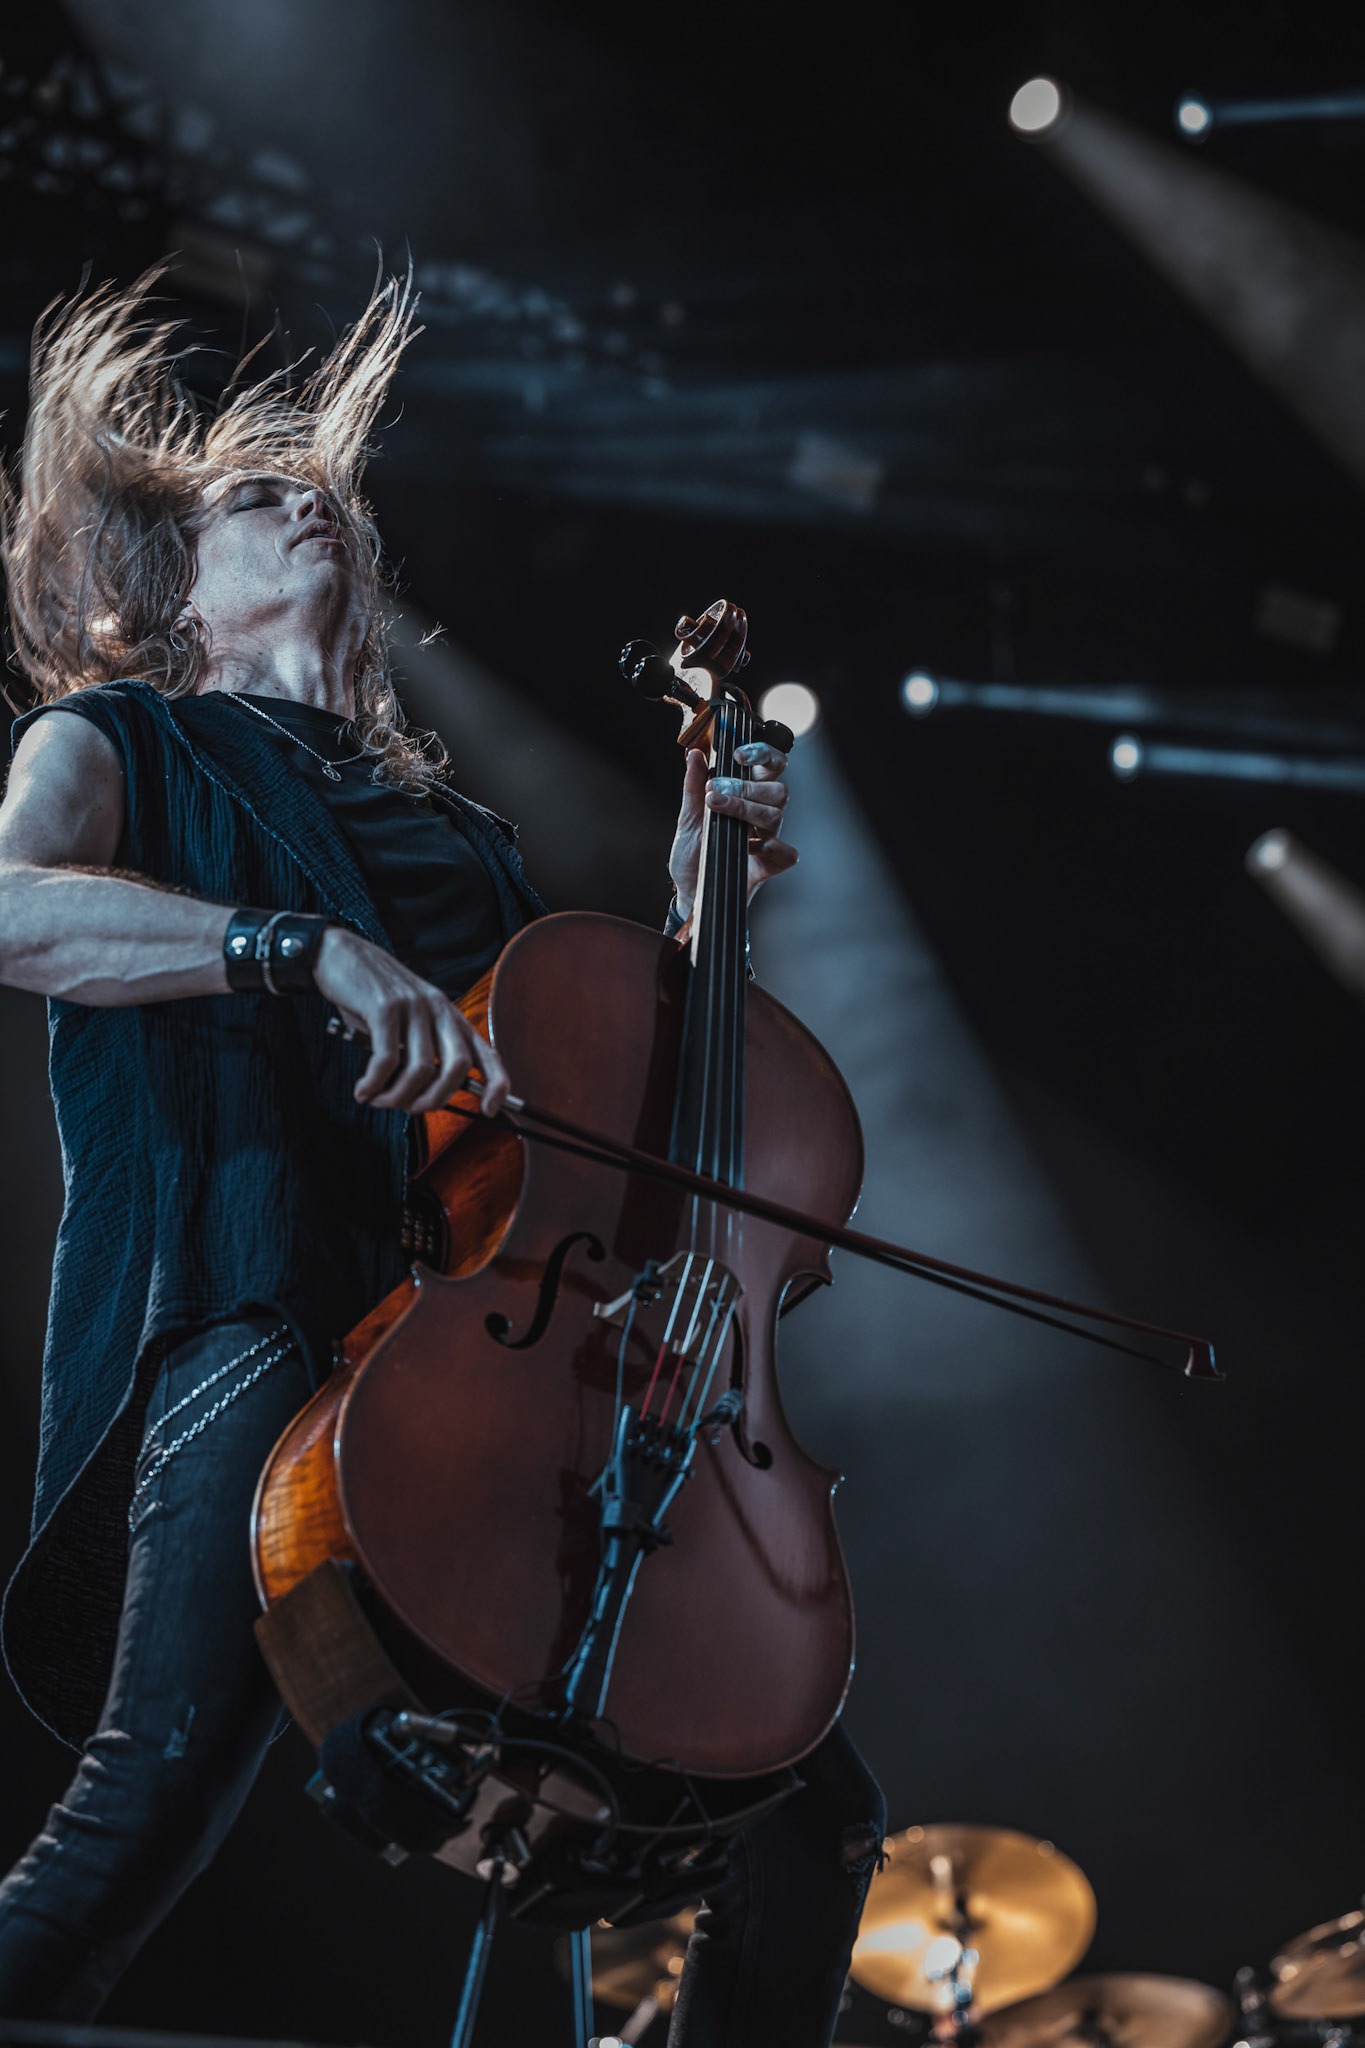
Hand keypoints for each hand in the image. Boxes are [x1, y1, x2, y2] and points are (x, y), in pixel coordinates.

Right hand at [314, 927, 508, 1115]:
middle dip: (436, 1099)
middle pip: (458, 1067)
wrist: (341, 955)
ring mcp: (413, 1007)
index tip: (490, 1110)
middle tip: (409, 1109)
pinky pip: (386, 1060)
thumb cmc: (373, 996)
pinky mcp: (385, 1007)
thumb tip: (421, 1098)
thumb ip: (419, 1053)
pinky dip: (374, 1084)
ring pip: (421, 1069)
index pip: (487, 1053)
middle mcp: (438, 1010)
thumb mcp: (407, 1022)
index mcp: (450, 1017)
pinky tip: (363, 1089)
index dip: (497, 1084)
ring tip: (377, 1099)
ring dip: (397, 1096)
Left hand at [668, 739, 797, 917]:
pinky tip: (749, 847)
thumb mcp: (687, 816)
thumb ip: (693, 786)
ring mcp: (767, 839)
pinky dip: (772, 847)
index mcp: (748, 795)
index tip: (737, 755)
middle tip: (715, 791)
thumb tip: (694, 754)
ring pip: (776, 815)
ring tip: (717, 809)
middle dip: (747, 787)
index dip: (762, 754)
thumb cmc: (693, 853)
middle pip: (779, 790)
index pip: (770, 766)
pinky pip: (786, 854)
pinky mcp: (769, 865)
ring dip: (746, 808)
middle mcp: (762, 815)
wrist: (690, 889)